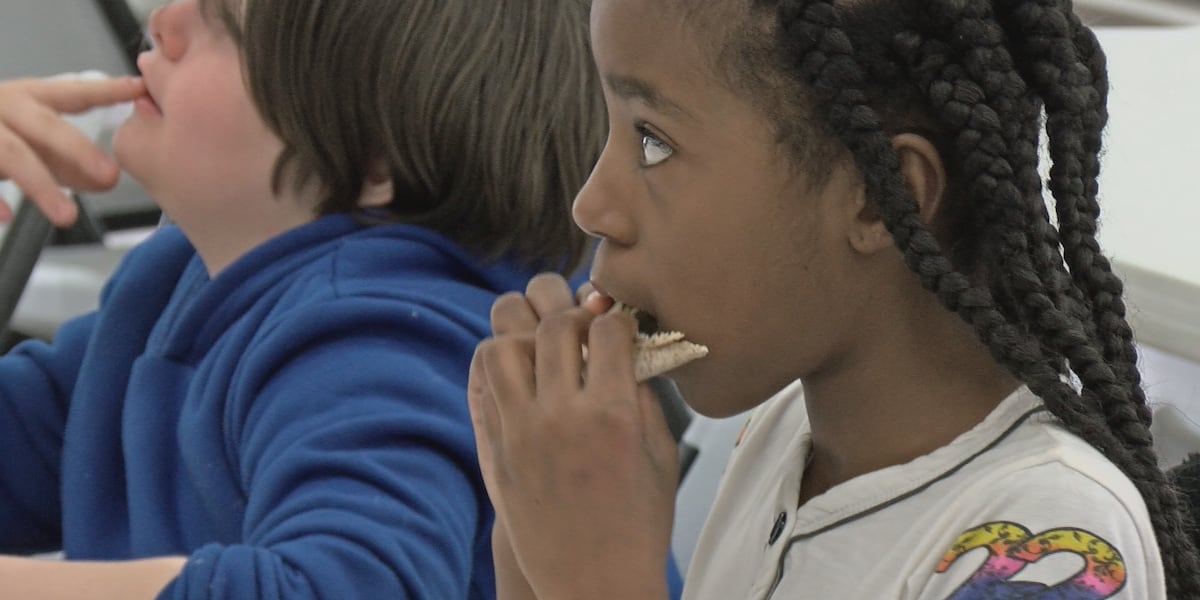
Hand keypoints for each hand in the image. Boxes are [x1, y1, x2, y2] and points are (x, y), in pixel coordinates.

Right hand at [0, 75, 144, 225]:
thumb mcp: (31, 138)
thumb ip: (69, 160)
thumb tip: (109, 180)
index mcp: (27, 98)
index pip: (73, 93)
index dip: (105, 91)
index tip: (137, 88)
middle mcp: (2, 107)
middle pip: (43, 125)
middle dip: (77, 149)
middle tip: (110, 175)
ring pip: (12, 154)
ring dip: (40, 186)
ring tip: (67, 217)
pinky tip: (6, 216)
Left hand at [469, 274, 678, 599]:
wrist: (594, 582)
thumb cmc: (639, 522)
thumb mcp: (661, 454)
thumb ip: (643, 394)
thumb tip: (625, 348)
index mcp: (612, 416)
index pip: (608, 330)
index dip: (618, 320)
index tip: (619, 329)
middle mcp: (561, 418)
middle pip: (555, 325)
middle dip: (573, 314)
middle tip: (583, 329)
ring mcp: (519, 433)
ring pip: (500, 345)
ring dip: (523, 335)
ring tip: (542, 349)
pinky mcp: (494, 450)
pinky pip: (481, 384)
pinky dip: (498, 366)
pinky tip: (520, 375)